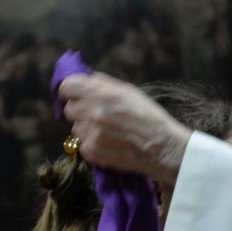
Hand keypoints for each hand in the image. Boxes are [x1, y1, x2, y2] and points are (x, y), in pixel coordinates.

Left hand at [58, 73, 191, 185]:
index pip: (67, 86)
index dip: (71, 91)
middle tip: (98, 117)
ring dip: (87, 130)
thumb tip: (86, 78)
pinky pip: (82, 145)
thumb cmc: (151, 118)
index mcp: (102, 94)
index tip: (76, 96)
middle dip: (81, 112)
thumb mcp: (131, 92)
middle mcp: (94, 112)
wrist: (164, 149)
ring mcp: (91, 133)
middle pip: (69, 109)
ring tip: (108, 133)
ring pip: (75, 129)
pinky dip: (92, 146)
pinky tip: (109, 145)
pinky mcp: (93, 152)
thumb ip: (105, 84)